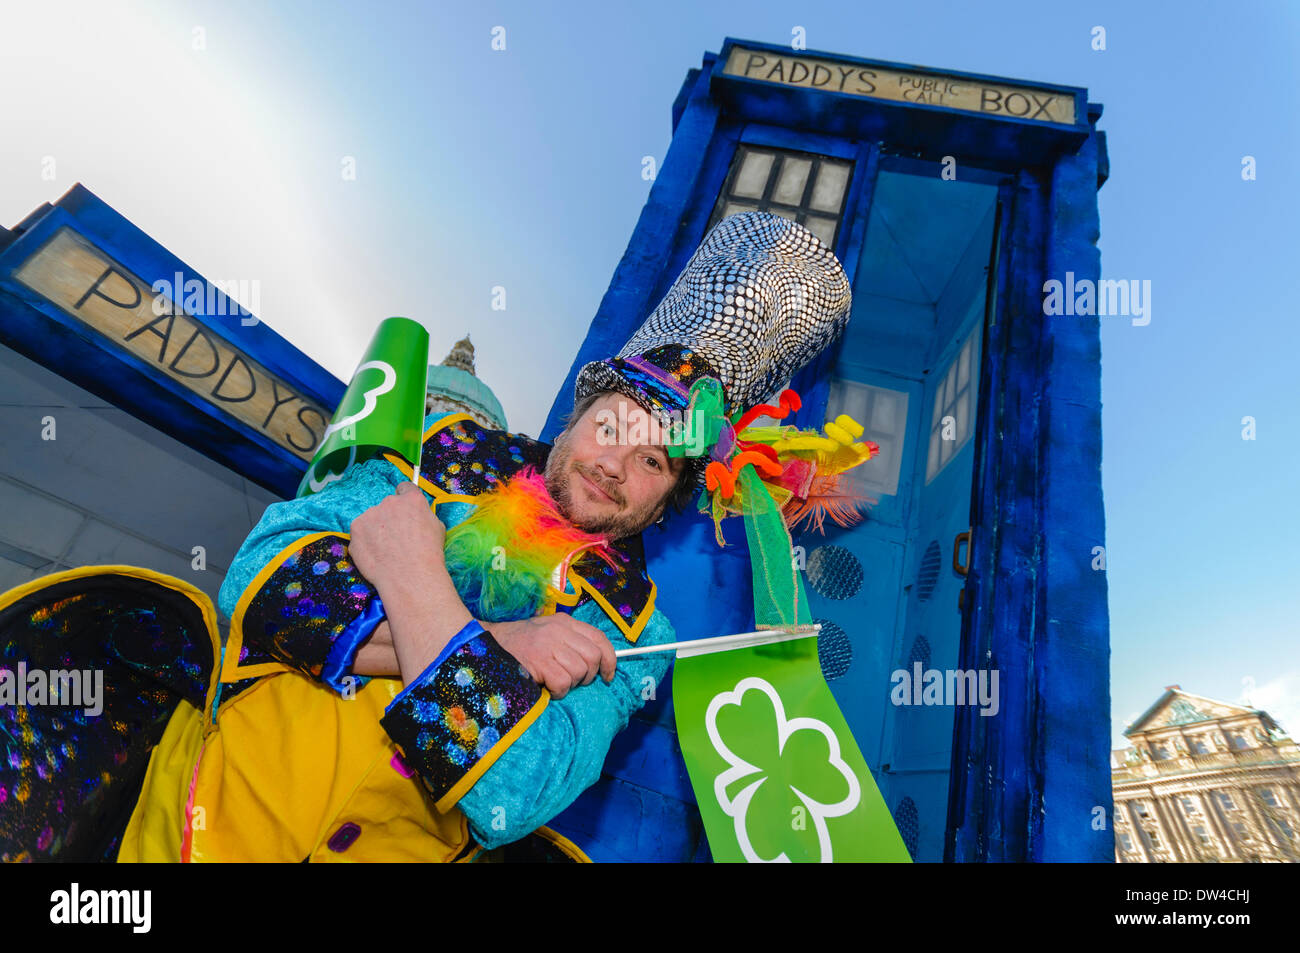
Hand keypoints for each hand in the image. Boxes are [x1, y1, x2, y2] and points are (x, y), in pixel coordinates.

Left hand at [348, 481, 446, 599]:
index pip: (405, 488)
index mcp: (411, 499)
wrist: (409, 575)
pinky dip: (365, 542)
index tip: (404, 510)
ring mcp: (370, 514)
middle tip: (396, 539)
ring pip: (372, 519)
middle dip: (390, 518)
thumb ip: (423, 515)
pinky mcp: (355, 528)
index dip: (405, 499)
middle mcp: (389, 502)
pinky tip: (375, 555)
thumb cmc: (428, 554)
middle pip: (387, 506)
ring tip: (386, 550)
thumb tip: (418, 516)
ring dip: (376, 530)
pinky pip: (360, 533)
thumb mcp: (437, 528)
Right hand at [485, 615, 616, 698]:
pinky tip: (546, 687)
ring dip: (570, 684)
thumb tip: (598, 662)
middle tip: (574, 681)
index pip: (599, 638)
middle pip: (593, 657)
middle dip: (589, 675)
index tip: (608, 675)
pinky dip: (558, 691)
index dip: (610, 659)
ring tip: (555, 682)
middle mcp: (559, 630)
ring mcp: (548, 645)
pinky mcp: (538, 661)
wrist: (485, 645)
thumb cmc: (519, 646)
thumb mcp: (547, 634)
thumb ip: (570, 642)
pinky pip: (563, 682)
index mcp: (564, 622)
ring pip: (579, 671)